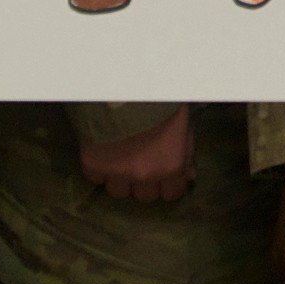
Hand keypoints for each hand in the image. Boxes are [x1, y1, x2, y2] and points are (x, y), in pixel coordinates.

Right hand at [79, 108, 194, 202]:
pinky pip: (95, 178)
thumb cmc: (160, 102)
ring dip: (120, 179)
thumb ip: (187, 154)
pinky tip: (103, 154)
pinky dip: (99, 170)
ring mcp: (118, 173)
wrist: (126, 87)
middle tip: (140, 164)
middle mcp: (146, 176)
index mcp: (171, 167)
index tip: (162, 175)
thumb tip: (189, 177)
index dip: (167, 185)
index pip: (171, 194)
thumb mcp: (183, 126)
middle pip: (145, 196)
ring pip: (119, 192)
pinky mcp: (94, 165)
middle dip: (144, 183)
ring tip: (119, 161)